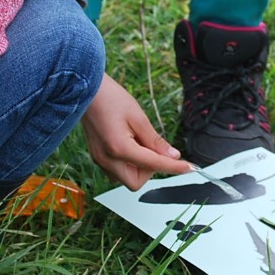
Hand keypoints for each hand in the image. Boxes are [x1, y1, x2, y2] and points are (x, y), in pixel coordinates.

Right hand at [80, 74, 189, 189]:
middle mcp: (106, 160)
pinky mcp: (98, 157)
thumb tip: (173, 156)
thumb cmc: (110, 99)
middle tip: (153, 147)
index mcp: (118, 148)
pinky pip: (118, 170)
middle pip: (135, 183)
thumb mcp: (138, 117)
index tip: (189, 168)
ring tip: (138, 140)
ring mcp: (100, 160)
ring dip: (139, 166)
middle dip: (149, 170)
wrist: (86, 91)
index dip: (173, 167)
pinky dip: (129, 163)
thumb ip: (155, 141)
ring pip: (126, 178)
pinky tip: (131, 143)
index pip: (153, 165)